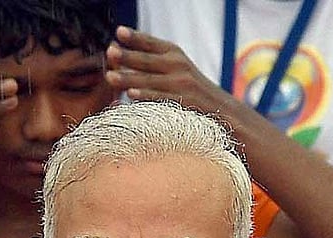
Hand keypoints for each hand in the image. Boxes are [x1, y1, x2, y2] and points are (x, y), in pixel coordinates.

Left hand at [105, 26, 233, 111]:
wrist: (223, 110)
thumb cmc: (189, 90)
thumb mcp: (175, 69)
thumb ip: (151, 62)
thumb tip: (116, 58)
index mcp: (174, 54)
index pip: (151, 43)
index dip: (135, 37)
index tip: (119, 32)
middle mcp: (178, 65)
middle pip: (147, 60)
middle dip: (127, 56)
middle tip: (110, 53)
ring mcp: (181, 84)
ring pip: (150, 81)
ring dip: (129, 78)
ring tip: (110, 77)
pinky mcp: (184, 103)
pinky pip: (160, 99)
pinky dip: (146, 96)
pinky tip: (131, 95)